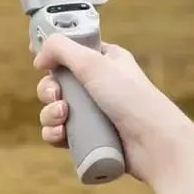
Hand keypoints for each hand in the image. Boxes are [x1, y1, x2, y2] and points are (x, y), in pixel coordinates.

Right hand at [32, 35, 193, 186]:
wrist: (155, 144)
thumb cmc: (131, 98)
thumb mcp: (94, 63)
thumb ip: (61, 49)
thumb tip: (38, 58)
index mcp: (104, 61)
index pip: (71, 52)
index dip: (53, 57)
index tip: (39, 63)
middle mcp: (98, 85)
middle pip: (57, 83)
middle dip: (49, 90)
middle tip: (56, 96)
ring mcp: (94, 113)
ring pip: (55, 109)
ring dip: (49, 113)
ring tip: (62, 118)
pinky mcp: (90, 138)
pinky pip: (61, 133)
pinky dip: (54, 133)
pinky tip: (60, 135)